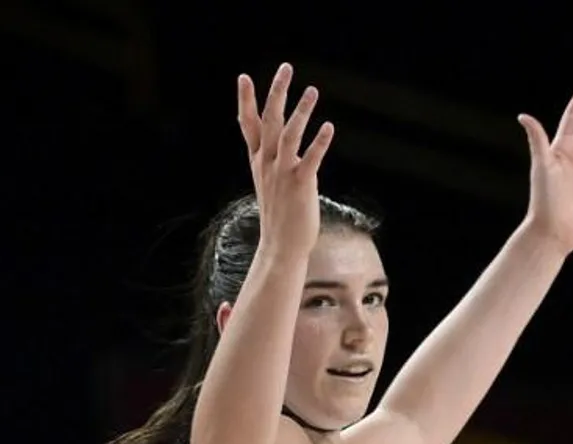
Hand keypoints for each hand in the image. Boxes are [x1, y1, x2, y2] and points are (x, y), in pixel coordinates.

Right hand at [236, 63, 334, 257]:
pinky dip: (319, 142)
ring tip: (312, 91)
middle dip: (276, 93)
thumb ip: (271, 162)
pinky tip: (328, 126)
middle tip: (286, 68)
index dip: (245, 101)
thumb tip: (279, 149)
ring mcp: (282, 173)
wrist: (281, 247)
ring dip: (301, 111)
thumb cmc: (279, 216)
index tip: (243, 77)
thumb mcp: (268, 183)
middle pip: (270, 121)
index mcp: (258, 161)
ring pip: (289, 135)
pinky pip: (310, 159)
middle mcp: (267, 163)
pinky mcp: (300, 185)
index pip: (248, 125)